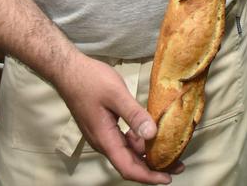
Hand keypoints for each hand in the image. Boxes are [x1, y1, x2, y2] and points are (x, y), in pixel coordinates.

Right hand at [52, 53, 181, 182]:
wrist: (68, 71)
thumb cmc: (89, 80)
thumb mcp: (116, 94)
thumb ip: (134, 115)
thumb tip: (152, 134)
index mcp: (105, 139)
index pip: (128, 168)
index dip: (149, 176)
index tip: (168, 179)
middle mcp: (103, 142)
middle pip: (130, 163)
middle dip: (153, 167)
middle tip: (177, 165)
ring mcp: (102, 134)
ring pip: (127, 152)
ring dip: (147, 154)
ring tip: (169, 149)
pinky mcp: (104, 126)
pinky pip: (123, 140)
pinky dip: (139, 141)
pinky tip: (151, 133)